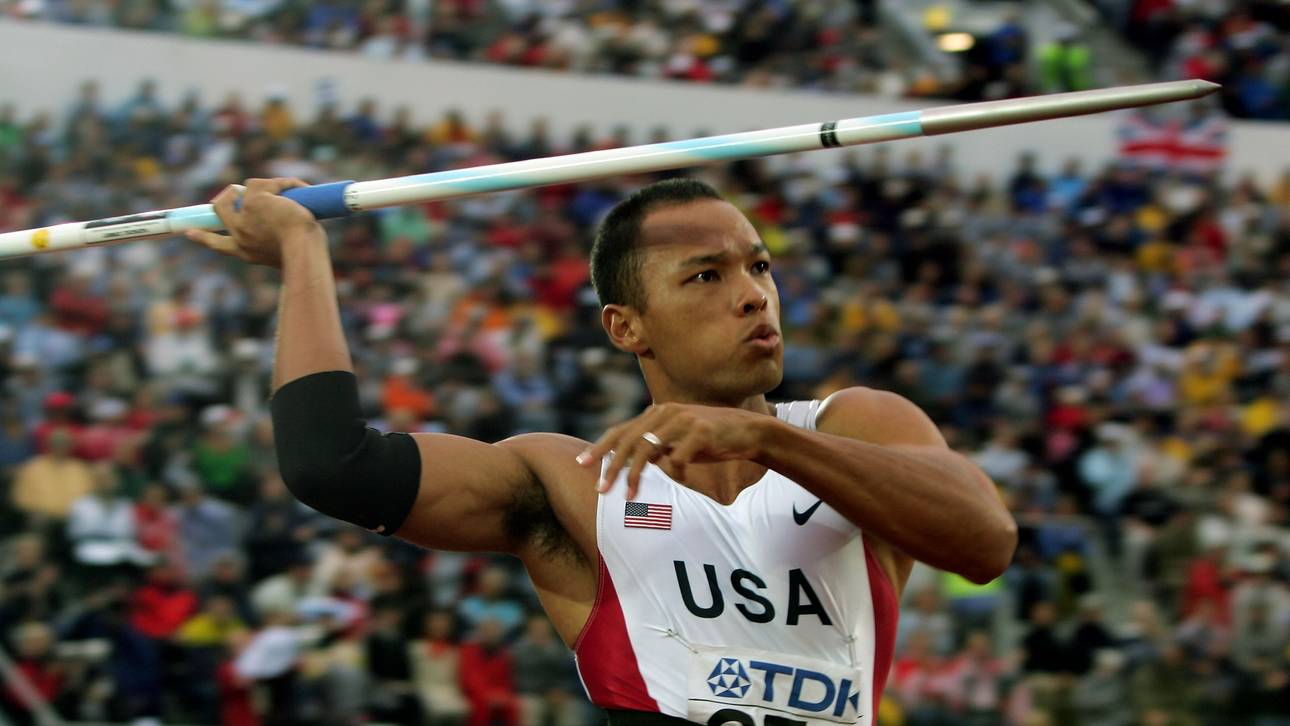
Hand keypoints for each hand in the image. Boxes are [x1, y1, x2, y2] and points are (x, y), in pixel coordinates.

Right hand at [186, 177, 322, 267]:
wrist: (304, 252)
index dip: (203, 237)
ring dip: (271, 188)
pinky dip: (287, 184)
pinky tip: (302, 189)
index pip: (218, 244)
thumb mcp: (287, 253)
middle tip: (236, 192)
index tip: (189, 232)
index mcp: (245, 253)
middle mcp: (239, 234)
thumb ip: (280, 241)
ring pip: (248, 189)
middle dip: (227, 197)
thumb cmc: (305, 257)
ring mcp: (244, 215)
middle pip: (221, 209)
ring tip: (294, 199)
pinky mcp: (256, 200)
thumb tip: (289, 220)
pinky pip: (270, 183)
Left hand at [576, 403, 768, 499]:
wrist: (746, 431)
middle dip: (611, 467)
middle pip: (629, 441)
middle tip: (601, 490)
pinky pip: (679, 457)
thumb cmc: (707, 439)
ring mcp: (684, 419)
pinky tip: (682, 478)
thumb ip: (654, 445)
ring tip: (629, 495)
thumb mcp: (676, 439)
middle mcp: (666, 412)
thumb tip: (628, 462)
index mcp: (657, 413)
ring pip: (648, 448)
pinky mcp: (702, 431)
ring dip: (635, 475)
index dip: (600, 448)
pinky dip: (676, 471)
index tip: (582, 465)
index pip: (620, 430)